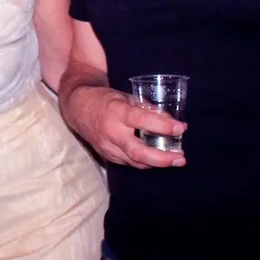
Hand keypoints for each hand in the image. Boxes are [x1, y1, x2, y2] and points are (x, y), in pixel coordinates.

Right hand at [66, 85, 185, 168]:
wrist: (77, 108)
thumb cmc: (104, 99)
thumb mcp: (126, 97)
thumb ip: (147, 109)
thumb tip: (170, 120)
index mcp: (118, 112)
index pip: (143, 121)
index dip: (164, 126)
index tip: (181, 128)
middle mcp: (112, 132)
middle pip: (139, 152)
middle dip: (163, 158)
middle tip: (181, 158)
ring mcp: (108, 147)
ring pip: (135, 162)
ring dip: (157, 163)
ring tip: (175, 160)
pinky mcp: (107, 156)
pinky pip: (129, 162)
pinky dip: (145, 162)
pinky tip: (157, 159)